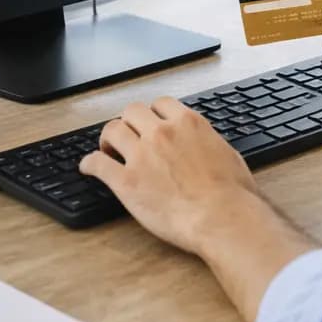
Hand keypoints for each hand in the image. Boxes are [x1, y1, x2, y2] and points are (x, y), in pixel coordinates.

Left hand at [79, 98, 263, 254]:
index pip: (161, 104)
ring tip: (108, 150)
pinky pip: (97, 164)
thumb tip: (206, 144)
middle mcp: (162, 133)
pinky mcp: (126, 181)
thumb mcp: (228, 155)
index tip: (150, 123)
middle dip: (129, 122)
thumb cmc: (233, 195)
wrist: (223, 218)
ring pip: (112, 130)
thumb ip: (209, 143)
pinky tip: (88, 168)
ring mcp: (142, 155)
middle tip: (128, 136)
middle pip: (132, 111)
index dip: (152, 114)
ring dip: (108, 139)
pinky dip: (89, 164)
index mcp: (188, 124)